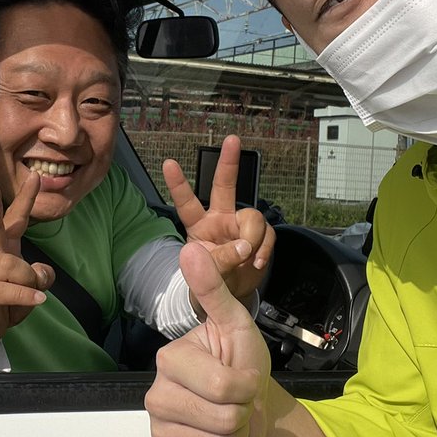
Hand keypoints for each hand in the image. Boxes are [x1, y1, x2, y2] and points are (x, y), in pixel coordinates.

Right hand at [0, 174, 54, 350]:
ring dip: (29, 282)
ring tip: (31, 296)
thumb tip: (40, 274)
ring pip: (15, 266)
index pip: (15, 219)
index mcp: (3, 248)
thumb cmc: (4, 302)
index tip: (35, 178)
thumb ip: (39, 277)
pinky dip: (26, 296)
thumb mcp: (29, 288)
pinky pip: (10, 289)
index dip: (26, 199)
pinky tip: (37, 300)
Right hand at [146, 243, 271, 436]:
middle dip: (244, 414)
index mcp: (170, 359)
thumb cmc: (242, 362)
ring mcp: (158, 431)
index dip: (248, 385)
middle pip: (223, 420)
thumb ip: (213, 290)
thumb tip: (191, 248)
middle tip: (238, 403)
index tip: (245, 376)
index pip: (224, 387)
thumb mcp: (235, 323)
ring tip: (231, 423)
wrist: (249, 405)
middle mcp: (155, 395)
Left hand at [162, 135, 274, 303]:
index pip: (187, 203)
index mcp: (198, 225)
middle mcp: (219, 219)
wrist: (230, 296)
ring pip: (252, 217)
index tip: (168, 163)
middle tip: (232, 140)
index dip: (179, 184)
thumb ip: (221, 261)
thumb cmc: (212, 281)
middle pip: (224, 186)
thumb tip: (244, 246)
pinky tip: (256, 261)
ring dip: (252, 238)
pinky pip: (268, 234)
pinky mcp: (260, 236)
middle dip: (228, 163)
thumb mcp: (208, 276)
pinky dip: (264, 249)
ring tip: (247, 259)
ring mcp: (240, 225)